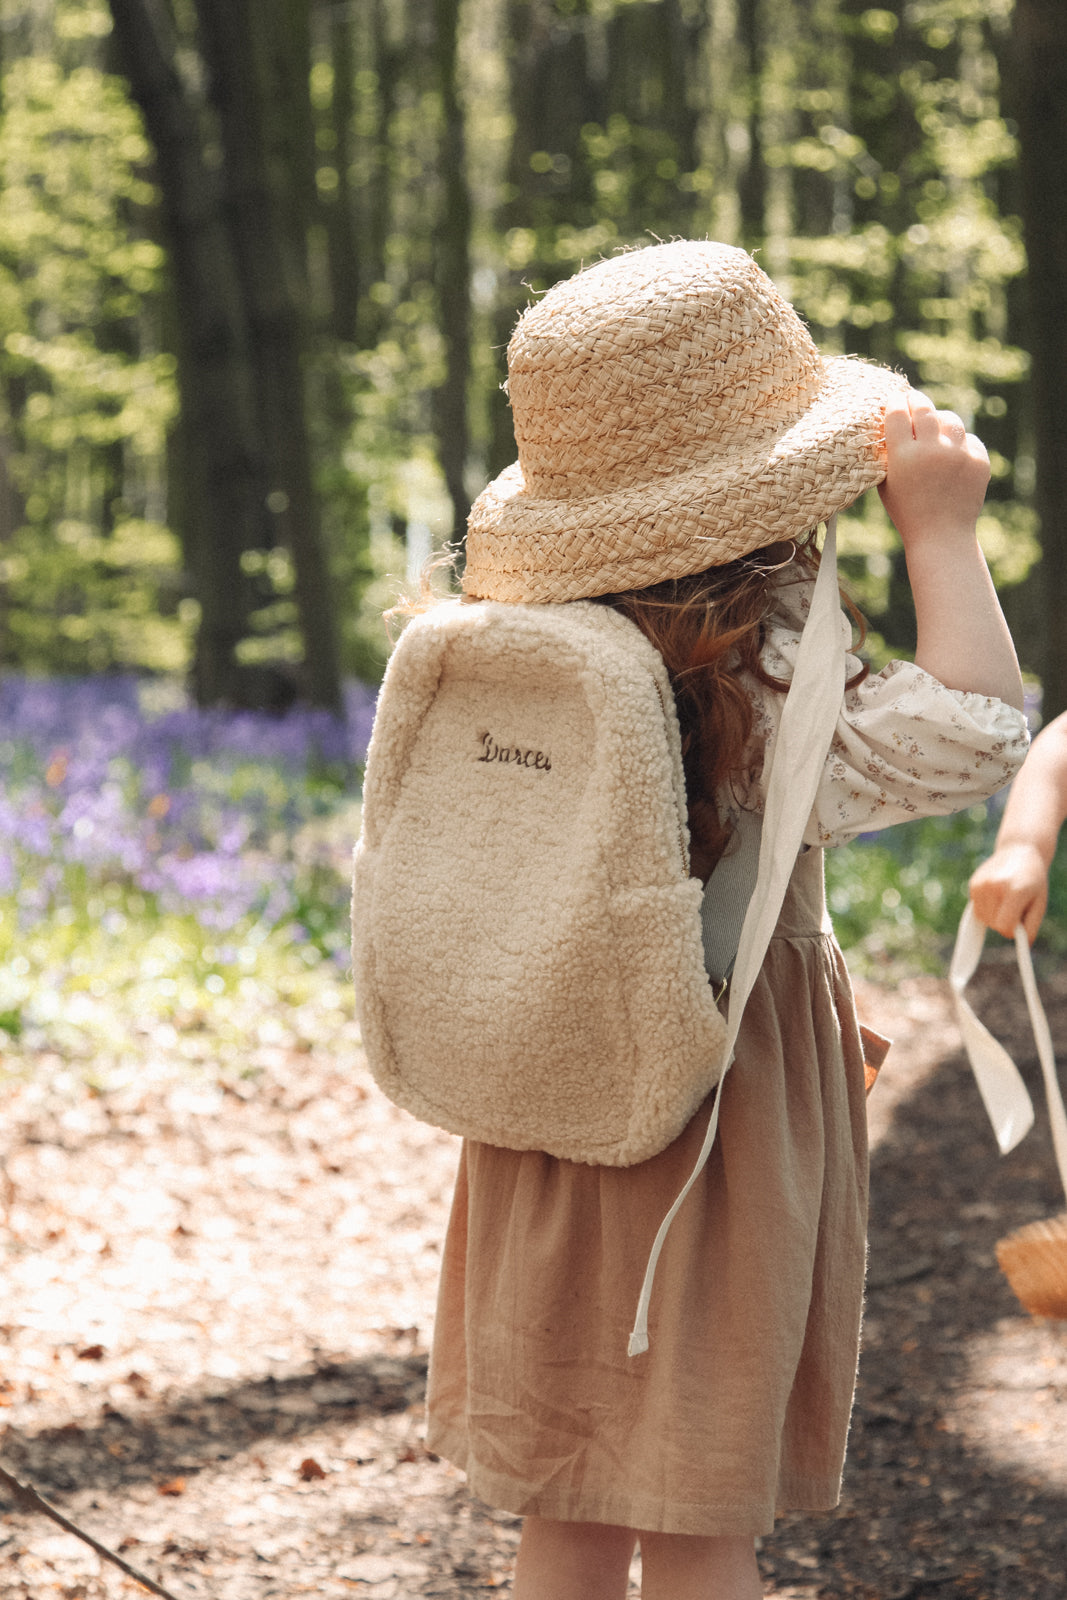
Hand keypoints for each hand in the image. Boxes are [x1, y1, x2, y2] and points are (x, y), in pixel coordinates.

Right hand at [878, 388, 989, 548]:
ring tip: (935, 427)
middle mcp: (931, 451)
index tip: (895, 400)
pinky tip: (952, 456)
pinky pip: (968, 440)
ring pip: (950, 419)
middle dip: (916, 400)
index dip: (895, 402)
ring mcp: (958, 455)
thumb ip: (888, 453)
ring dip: (940, 420)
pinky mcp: (979, 460)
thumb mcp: (887, 482)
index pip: (897, 413)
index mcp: (903, 457)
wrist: (941, 535)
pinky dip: (960, 444)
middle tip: (913, 400)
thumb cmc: (907, 510)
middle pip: (923, 408)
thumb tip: (891, 421)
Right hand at [968, 843, 1048, 942]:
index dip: (1013, 929)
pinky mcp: (973, 884)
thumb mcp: (1040, 903)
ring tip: (1006, 902)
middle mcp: (995, 886)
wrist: (1019, 850)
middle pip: (993, 924)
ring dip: (994, 918)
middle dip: (1004, 923)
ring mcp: (981, 884)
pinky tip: (996, 896)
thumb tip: (1022, 945)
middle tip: (1016, 909)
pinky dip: (987, 909)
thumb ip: (1031, 926)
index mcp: (1015, 890)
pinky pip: (977, 910)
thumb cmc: (1033, 880)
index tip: (1020, 924)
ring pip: (983, 919)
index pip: (1005, 925)